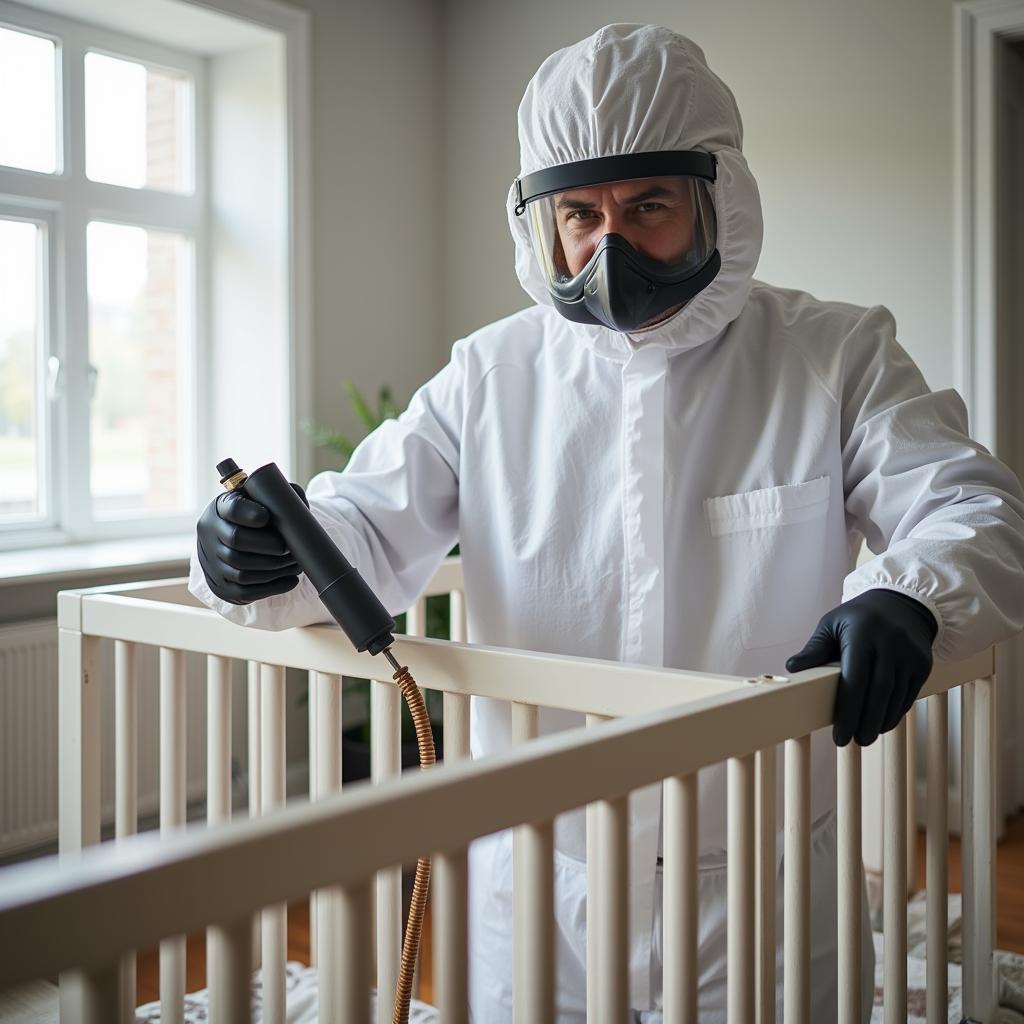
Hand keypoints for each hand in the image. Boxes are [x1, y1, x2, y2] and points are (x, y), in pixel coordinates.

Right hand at [196, 483, 309, 604]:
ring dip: (275, 569)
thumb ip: (279, 495)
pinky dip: (272, 587)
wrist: (231, 543)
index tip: (267, 517)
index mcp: (221, 508)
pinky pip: (245, 591)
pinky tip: (291, 579)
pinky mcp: (220, 586)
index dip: (250, 513)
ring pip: (242, 570)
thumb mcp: (261, 499)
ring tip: (296, 564)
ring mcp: (212, 562)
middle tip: (290, 548)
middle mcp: (210, 534)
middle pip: (237, 540)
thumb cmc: (256, 516)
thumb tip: (296, 506)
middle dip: (270, 546)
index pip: (232, 509)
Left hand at [785, 589, 937, 746]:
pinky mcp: (923, 663)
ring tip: (866, 736)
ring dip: (881, 720)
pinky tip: (882, 723)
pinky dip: (896, 712)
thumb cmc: (857, 618)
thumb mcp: (832, 624)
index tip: (839, 736)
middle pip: (878, 691)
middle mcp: (889, 643)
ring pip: (896, 696)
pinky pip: (909, 694)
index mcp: (862, 633)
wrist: (901, 602)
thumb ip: (815, 649)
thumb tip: (792, 668)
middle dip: (865, 721)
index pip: (855, 678)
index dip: (847, 710)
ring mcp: (909, 653)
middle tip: (854, 742)